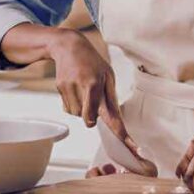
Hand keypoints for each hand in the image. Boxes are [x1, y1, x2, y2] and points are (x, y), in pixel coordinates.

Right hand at [47, 31, 137, 151]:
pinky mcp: (59, 89)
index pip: (110, 115)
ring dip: (82, 109)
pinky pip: (68, 108)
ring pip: (77, 116)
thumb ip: (111, 100)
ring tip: (83, 88)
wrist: (68, 46)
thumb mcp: (108, 76)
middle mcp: (82, 87)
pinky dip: (74, 104)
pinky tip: (75, 88)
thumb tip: (116, 121)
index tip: (133, 148)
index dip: (121, 134)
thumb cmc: (92, 62)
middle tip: (93, 96)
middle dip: (92, 114)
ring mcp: (68, 88)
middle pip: (89, 119)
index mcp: (96, 84)